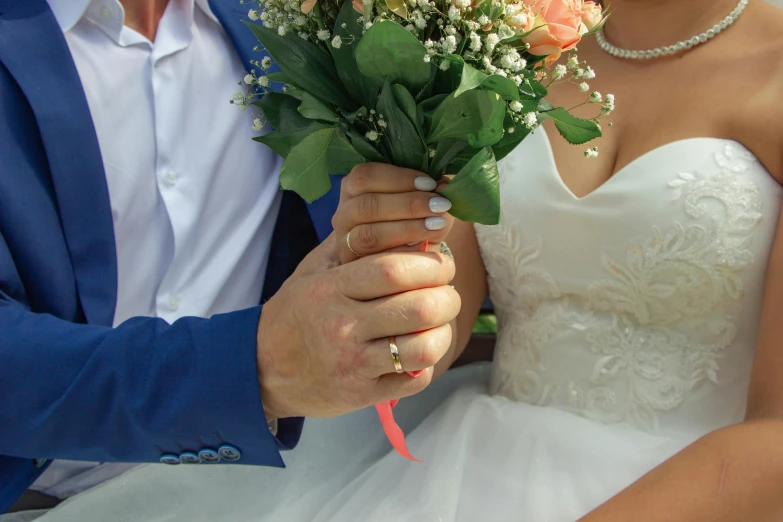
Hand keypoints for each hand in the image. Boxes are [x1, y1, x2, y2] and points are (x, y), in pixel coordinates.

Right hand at [256, 233, 459, 418]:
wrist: (262, 368)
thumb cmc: (295, 313)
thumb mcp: (312, 270)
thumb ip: (351, 245)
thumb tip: (403, 218)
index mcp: (330, 289)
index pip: (395, 269)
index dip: (432, 264)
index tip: (443, 263)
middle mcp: (342, 326)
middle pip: (420, 307)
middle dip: (447, 297)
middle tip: (447, 293)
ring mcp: (353, 364)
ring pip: (424, 348)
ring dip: (444, 332)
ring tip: (438, 323)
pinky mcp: (362, 395)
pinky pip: (415, 380)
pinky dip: (428, 364)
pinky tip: (418, 350)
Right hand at [332, 163, 454, 263]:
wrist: (412, 263)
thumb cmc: (417, 223)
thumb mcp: (424, 203)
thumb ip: (432, 193)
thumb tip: (443, 186)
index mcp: (354, 188)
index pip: (365, 176)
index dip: (399, 178)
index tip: (431, 184)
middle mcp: (343, 214)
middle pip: (366, 205)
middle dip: (408, 204)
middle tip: (440, 206)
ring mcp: (344, 242)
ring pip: (368, 234)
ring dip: (407, 229)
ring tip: (436, 225)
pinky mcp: (352, 267)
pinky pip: (373, 262)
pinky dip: (401, 254)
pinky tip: (424, 248)